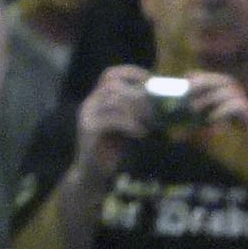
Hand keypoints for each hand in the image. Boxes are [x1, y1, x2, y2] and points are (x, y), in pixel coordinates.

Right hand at [73, 65, 152, 183]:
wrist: (93, 175)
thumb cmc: (112, 151)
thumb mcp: (124, 127)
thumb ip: (134, 114)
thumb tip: (160, 105)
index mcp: (97, 100)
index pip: (109, 75)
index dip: (130, 72)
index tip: (150, 79)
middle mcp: (89, 104)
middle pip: (112, 85)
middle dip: (136, 94)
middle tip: (153, 108)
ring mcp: (87, 116)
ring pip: (112, 100)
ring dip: (135, 110)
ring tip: (149, 122)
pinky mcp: (88, 130)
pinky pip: (111, 120)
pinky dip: (130, 124)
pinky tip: (141, 133)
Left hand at [175, 72, 247, 189]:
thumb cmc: (235, 159)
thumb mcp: (207, 142)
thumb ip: (194, 133)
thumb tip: (172, 133)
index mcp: (233, 106)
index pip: (221, 81)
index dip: (204, 77)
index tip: (186, 79)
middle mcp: (244, 106)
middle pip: (228, 81)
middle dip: (206, 80)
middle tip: (188, 88)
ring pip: (233, 92)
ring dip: (211, 96)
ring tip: (194, 107)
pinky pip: (241, 107)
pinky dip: (223, 110)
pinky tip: (211, 119)